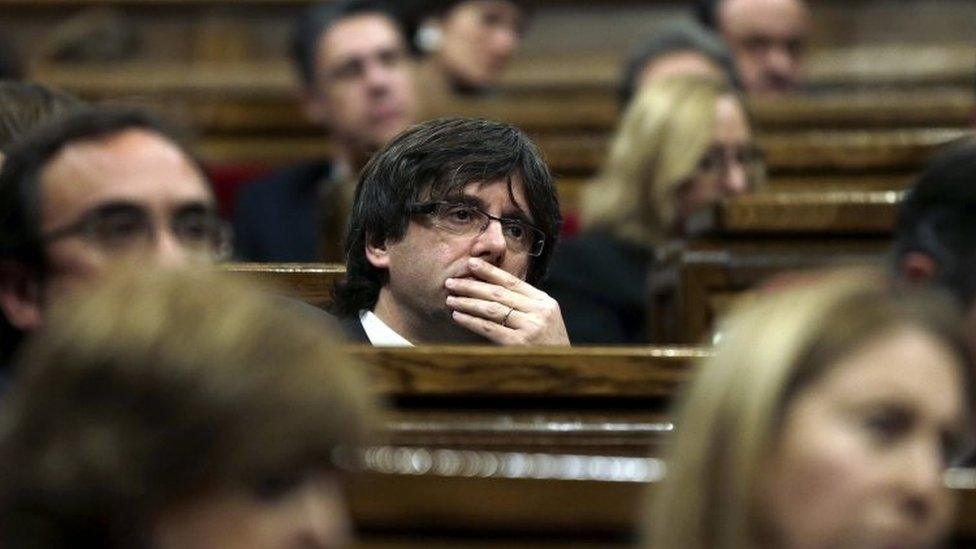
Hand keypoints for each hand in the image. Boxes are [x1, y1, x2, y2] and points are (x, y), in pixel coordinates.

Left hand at [444, 257, 569, 345]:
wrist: (562, 368)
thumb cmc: (547, 345)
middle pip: (499, 293)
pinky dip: (471, 321)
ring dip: (468, 302)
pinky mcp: (520, 344)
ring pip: (492, 309)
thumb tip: (489, 288)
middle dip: (472, 285)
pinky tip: (458, 316)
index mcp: (544, 301)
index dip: (489, 271)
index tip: (471, 262)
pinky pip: (490, 328)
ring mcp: (531, 327)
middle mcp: (539, 311)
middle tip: (451, 282)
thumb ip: (524, 304)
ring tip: (451, 298)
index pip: (512, 281)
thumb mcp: (543, 318)